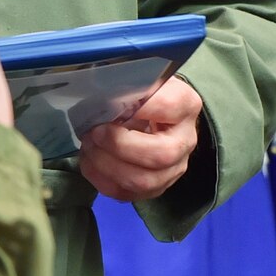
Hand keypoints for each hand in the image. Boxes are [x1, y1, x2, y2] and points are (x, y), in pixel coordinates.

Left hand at [78, 74, 202, 200]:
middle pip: (160, 155)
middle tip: (94, 132)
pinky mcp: (154, 187)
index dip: (137, 108)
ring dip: (106, 165)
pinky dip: (101, 179)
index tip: (110, 104)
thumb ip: (127, 87)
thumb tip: (99, 99)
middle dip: (118, 145)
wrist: (153, 115)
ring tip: (89, 146)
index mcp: (185, 106)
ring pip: (143, 181)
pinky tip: (90, 161)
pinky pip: (126, 194)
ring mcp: (173, 169)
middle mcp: (186, 141)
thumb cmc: (143, 95)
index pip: (168, 106)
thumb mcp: (140, 81)